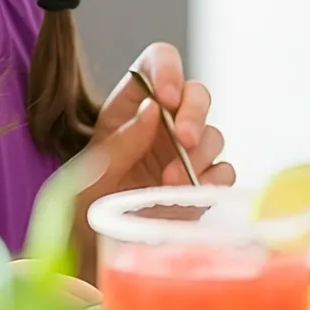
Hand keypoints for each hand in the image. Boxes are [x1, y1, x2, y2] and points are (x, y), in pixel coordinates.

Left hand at [86, 42, 233, 197]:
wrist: (96, 245)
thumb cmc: (86, 203)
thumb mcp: (92, 171)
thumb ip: (121, 141)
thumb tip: (153, 109)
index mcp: (130, 105)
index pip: (156, 63)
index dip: (167, 69)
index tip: (166, 97)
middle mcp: (163, 122)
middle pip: (196, 94)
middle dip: (195, 113)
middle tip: (184, 139)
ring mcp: (186, 154)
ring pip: (213, 134)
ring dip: (199, 156)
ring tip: (171, 183)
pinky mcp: (201, 184)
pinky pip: (223, 172)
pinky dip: (214, 181)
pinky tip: (193, 194)